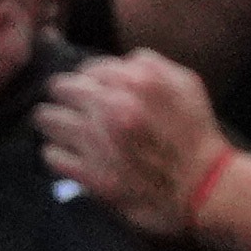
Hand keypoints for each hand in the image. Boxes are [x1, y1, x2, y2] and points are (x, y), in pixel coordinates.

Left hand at [40, 51, 233, 237]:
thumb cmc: (194, 134)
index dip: (88, 78)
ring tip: (55, 126)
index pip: (89, 68)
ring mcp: (99, 143)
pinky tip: (66, 154)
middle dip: (63, 94)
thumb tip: (117, 62)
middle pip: (61, 88)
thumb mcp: (187, 84)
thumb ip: (151, 64)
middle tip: (66, 102)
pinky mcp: (91, 175)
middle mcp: (114, 108)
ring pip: (47, 119)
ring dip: (51, 121)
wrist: (204, 188)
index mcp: (139, 82)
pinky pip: (53, 155)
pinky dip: (56, 153)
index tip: (89, 88)